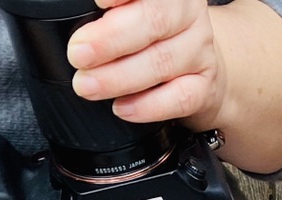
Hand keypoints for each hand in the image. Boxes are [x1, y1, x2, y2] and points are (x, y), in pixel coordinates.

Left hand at [67, 0, 226, 130]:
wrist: (199, 67)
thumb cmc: (153, 34)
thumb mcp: (132, 9)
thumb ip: (109, 13)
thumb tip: (77, 32)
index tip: (97, 2)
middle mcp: (187, 13)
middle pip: (152, 22)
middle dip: (109, 40)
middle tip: (77, 54)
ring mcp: (199, 51)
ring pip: (161, 63)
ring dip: (118, 77)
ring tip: (87, 85)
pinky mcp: (204, 86)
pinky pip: (179, 98)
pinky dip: (147, 106)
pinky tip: (122, 108)